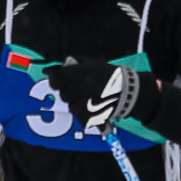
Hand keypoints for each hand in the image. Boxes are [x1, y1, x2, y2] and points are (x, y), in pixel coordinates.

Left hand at [43, 60, 160, 129]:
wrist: (127, 91)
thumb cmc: (108, 74)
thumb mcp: (91, 63)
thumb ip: (72, 64)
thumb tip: (53, 69)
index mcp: (80, 74)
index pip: (56, 79)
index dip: (54, 80)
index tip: (55, 79)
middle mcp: (81, 89)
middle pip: (63, 94)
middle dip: (69, 91)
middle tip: (81, 88)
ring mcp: (85, 105)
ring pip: (71, 106)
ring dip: (76, 102)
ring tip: (90, 96)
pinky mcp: (89, 117)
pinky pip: (79, 116)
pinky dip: (84, 112)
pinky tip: (92, 105)